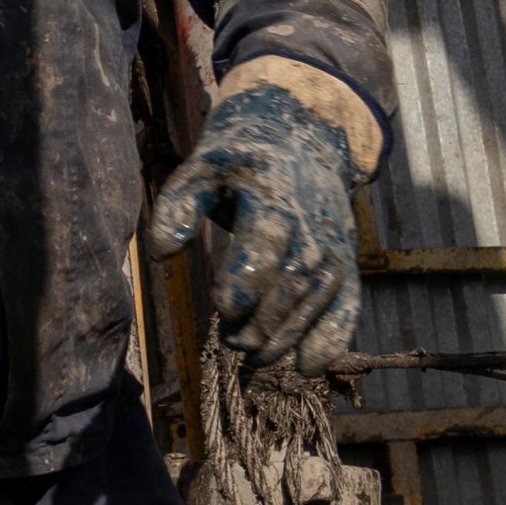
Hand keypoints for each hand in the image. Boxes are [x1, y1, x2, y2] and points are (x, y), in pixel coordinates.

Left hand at [142, 83, 362, 375]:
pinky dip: (332, 339)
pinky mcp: (345, 265)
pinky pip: (346, 306)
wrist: (303, 138)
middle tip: (231, 343)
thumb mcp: (202, 167)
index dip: (244, 287)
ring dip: (285, 338)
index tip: (224, 312)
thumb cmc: (241, 160)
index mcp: (273, 202)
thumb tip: (160, 249)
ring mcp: (332, 251)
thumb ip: (178, 205)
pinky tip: (307, 366)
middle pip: (287, 288)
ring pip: (314, 305)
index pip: (263, 252)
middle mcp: (310, 231)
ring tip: (253, 358)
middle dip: (260, 323)